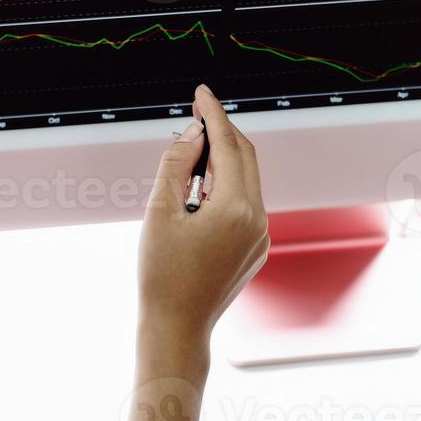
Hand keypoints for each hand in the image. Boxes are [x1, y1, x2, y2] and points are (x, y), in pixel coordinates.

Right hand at [138, 84, 268, 343]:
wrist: (176, 327)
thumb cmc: (162, 276)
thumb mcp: (159, 211)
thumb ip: (178, 164)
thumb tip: (194, 135)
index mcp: (236, 208)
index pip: (227, 145)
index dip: (213, 115)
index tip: (202, 94)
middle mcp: (257, 220)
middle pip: (244, 157)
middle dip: (221, 133)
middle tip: (196, 115)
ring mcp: (261, 236)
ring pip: (246, 181)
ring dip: (222, 161)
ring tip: (190, 156)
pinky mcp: (257, 249)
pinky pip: (246, 205)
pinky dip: (226, 188)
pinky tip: (200, 190)